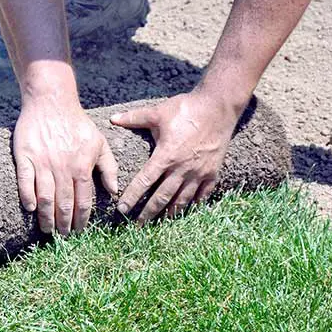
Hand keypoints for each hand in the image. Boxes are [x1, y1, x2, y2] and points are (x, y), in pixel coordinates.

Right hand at [13, 83, 118, 235]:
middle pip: (64, 203)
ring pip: (45, 197)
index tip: (79, 231)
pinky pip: (25, 181)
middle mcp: (63, 167)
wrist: (51, 101)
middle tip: (62, 237)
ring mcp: (42, 162)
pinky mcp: (25, 156)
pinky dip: (27, 196)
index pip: (83, 201)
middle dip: (64, 224)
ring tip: (47, 229)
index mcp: (82, 166)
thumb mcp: (99, 142)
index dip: (81, 219)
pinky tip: (30, 208)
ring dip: (46, 217)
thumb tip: (114, 192)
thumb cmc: (77, 123)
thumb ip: (109, 167)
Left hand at [110, 92, 240, 223]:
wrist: (219, 106)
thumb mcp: (157, 112)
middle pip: (161, 197)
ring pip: (182, 199)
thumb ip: (134, 118)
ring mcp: (199, 172)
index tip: (121, 210)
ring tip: (159, 223)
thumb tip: (112, 119)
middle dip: (148, 213)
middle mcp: (182, 168)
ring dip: (169, 213)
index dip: (132, 197)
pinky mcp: (213, 172)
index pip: (144, 182)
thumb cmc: (186, 108)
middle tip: (136, 226)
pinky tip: (185, 212)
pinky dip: (193, 205)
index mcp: (166, 155)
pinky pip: (202, 194)